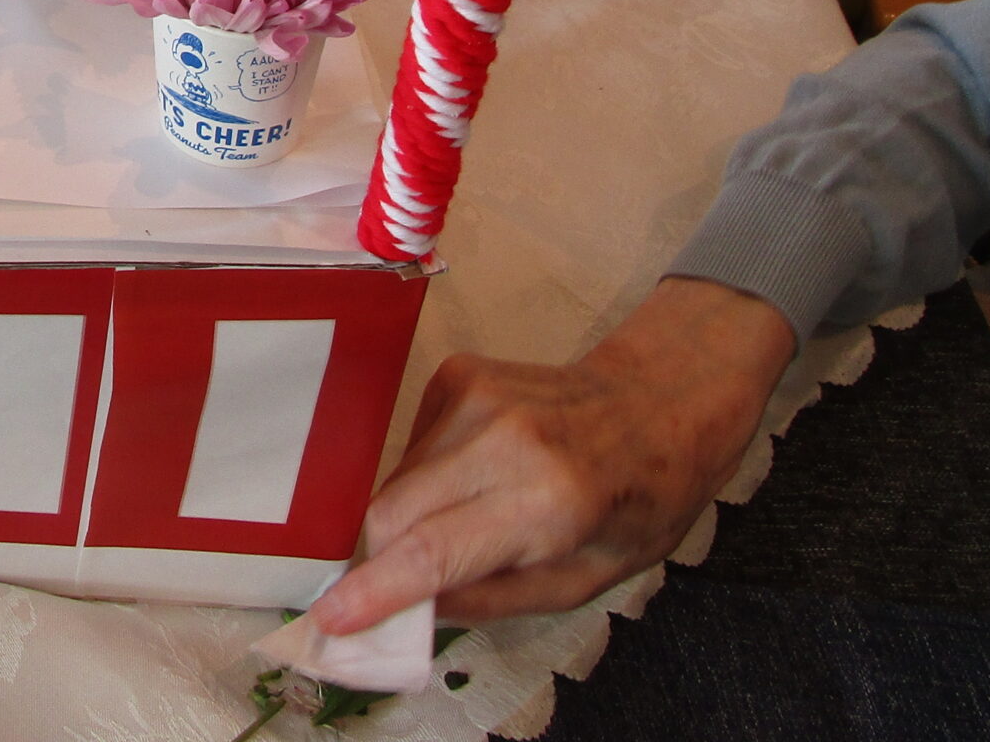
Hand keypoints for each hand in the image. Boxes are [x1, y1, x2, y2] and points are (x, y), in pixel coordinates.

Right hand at [312, 278, 793, 631]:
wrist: (658, 401)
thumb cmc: (634, 502)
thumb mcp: (585, 581)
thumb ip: (494, 600)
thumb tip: (411, 610)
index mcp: (548, 502)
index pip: (432, 551)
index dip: (374, 589)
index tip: (331, 617)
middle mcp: (503, 440)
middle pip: (390, 510)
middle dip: (381, 557)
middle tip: (399, 585)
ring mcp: (475, 395)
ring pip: (394, 479)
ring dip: (409, 516)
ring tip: (468, 518)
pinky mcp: (457, 373)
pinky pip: (411, 446)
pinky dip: (426, 477)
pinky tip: (474, 475)